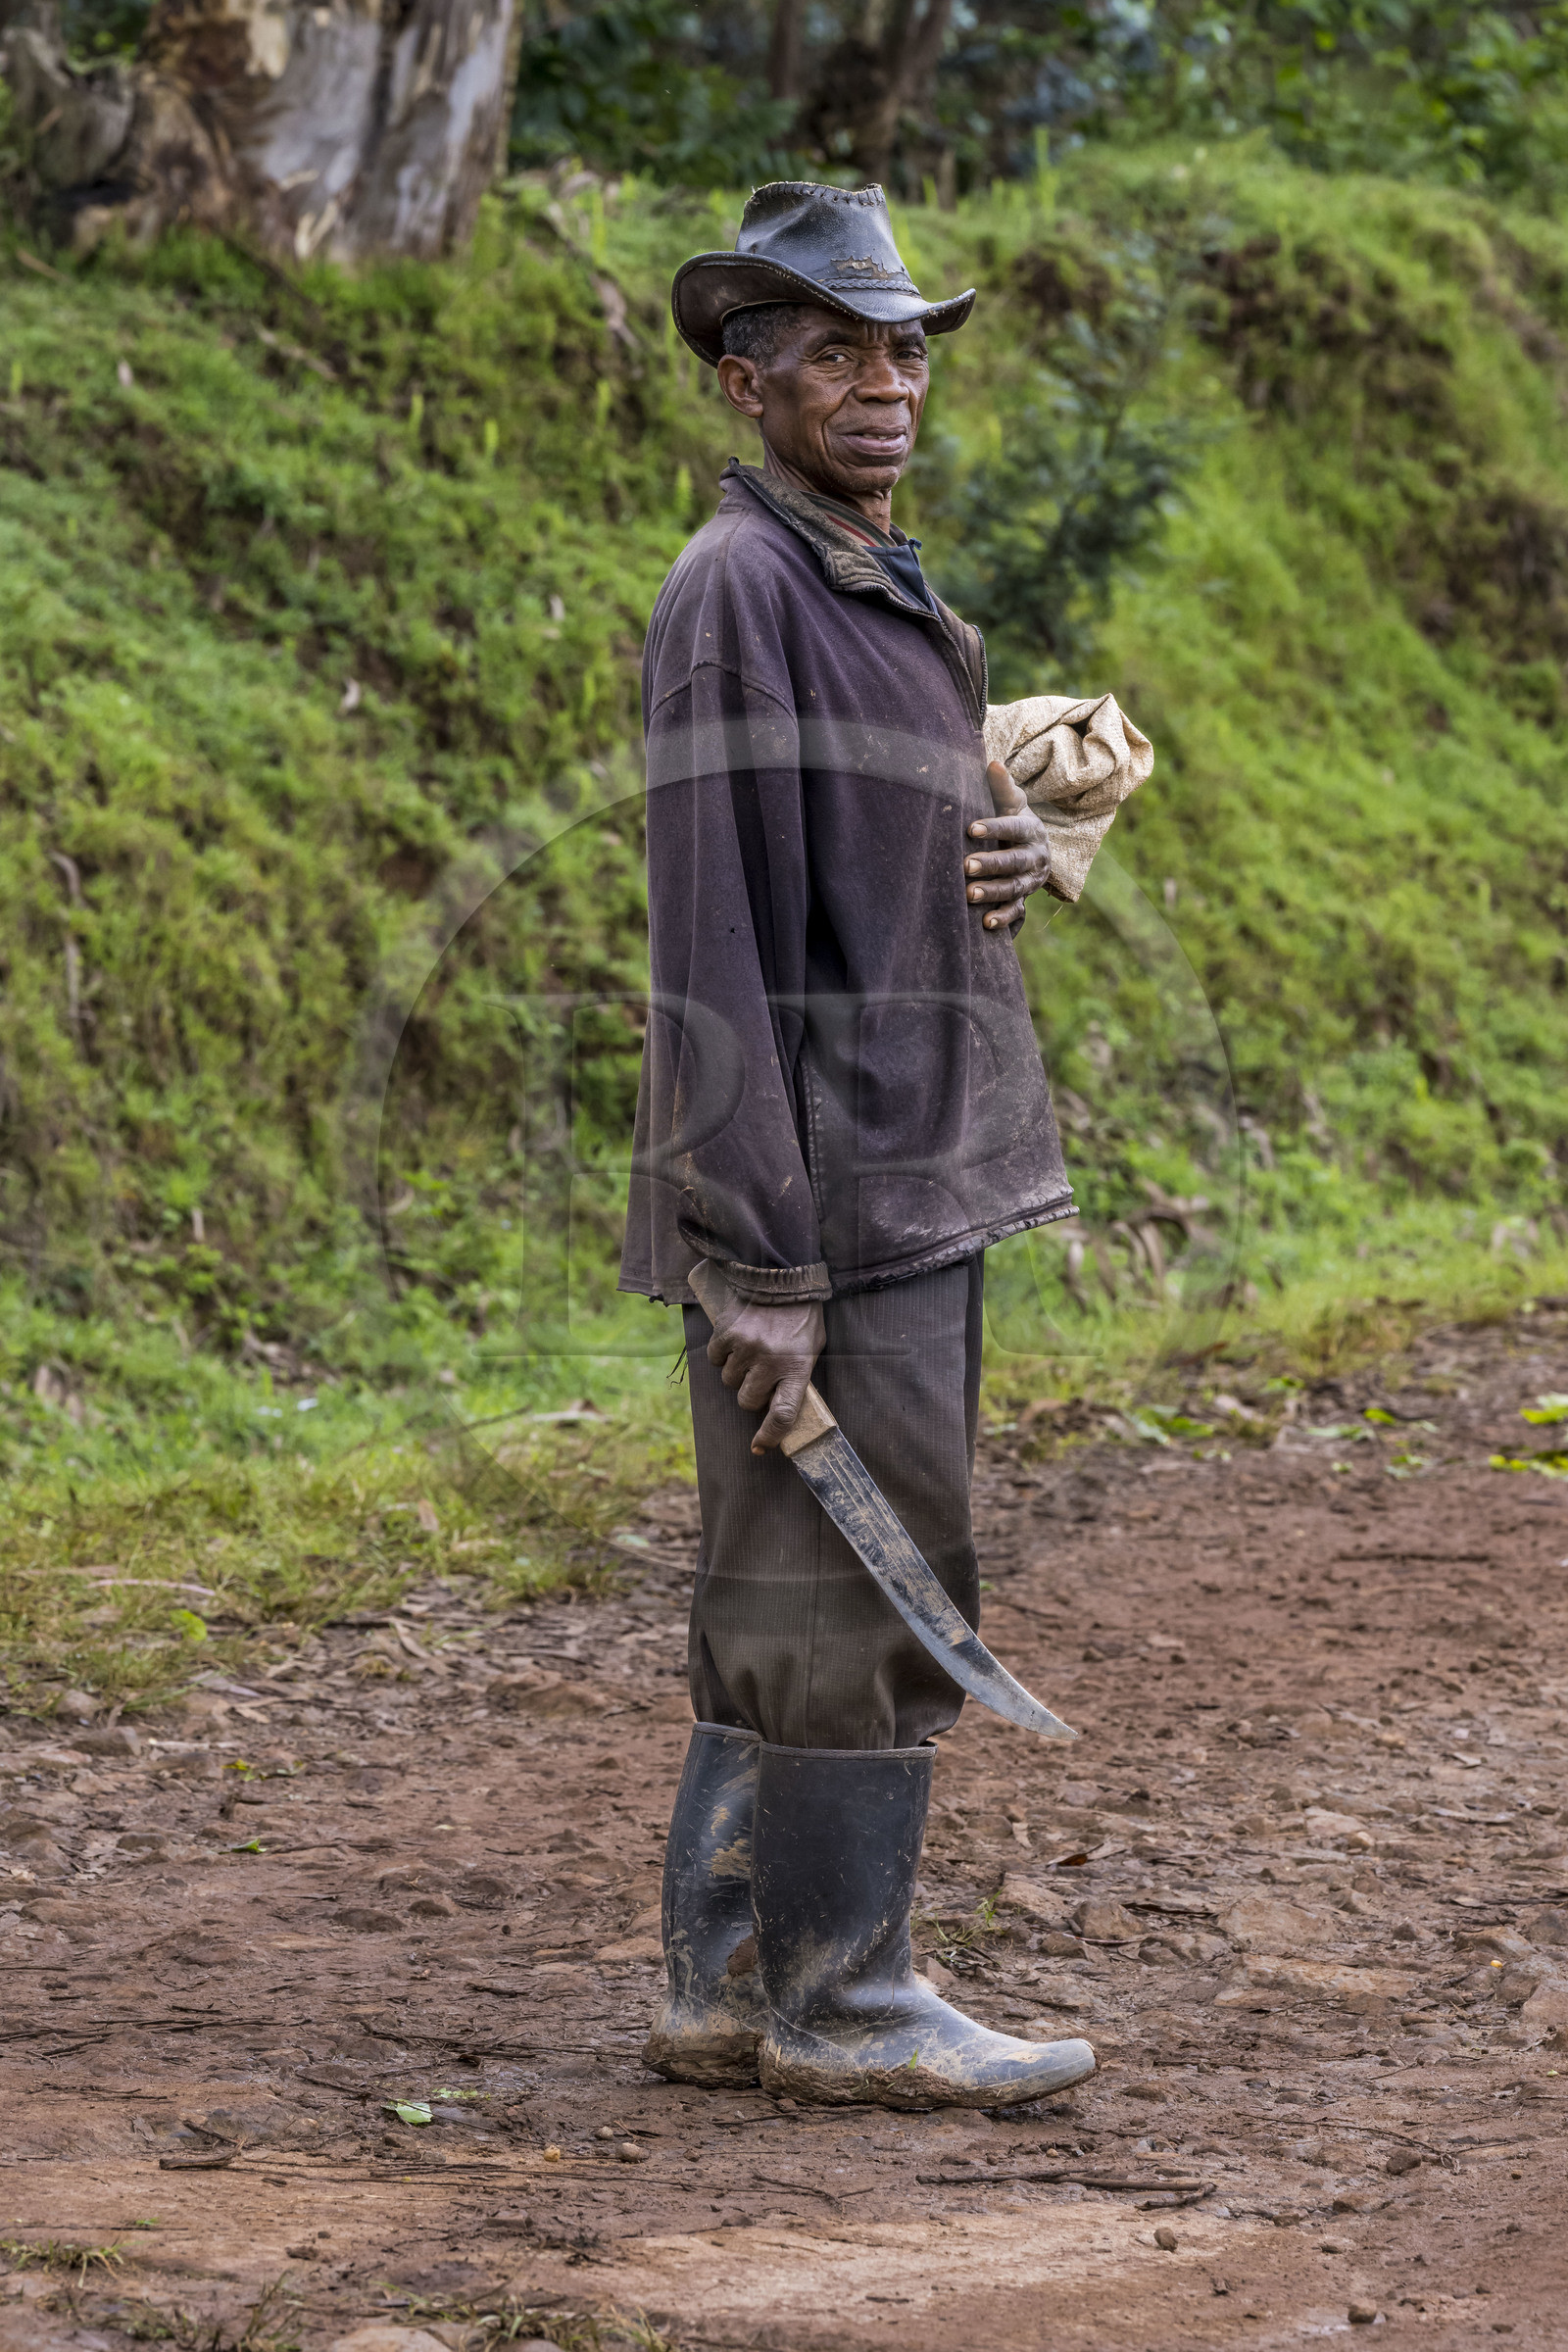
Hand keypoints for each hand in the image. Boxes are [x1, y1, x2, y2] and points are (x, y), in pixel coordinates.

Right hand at [705, 1294, 826, 1454]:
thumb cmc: (802, 1317)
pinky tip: (735, 1340)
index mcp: (797, 1368)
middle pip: (747, 1401)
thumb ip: (798, 1376)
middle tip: (759, 1376)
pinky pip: (715, 1358)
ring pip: (728, 1380)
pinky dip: (722, 1353)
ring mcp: (746, 1348)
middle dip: (750, 1393)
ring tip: (750, 1351)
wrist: (785, 1277)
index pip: (782, 1414)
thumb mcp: (813, 1348)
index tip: (759, 1447)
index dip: (770, 1436)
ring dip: (737, 1371)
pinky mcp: (727, 1333)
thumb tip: (778, 1405)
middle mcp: (770, 1362)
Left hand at [964, 759, 1051, 929]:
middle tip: (966, 865)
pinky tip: (985, 923)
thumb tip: (992, 762)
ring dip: (993, 892)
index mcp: (1031, 830)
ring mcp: (1030, 881)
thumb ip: (1002, 787)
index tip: (971, 828)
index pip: (1014, 828)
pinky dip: (1003, 918)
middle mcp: (1035, 857)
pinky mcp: (1024, 899)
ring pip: (1014, 888)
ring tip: (969, 895)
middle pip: (1014, 861)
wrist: (1034, 849)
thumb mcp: (1012, 804)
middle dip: (991, 864)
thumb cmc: (1014, 821)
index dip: (994, 828)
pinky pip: (1016, 911)